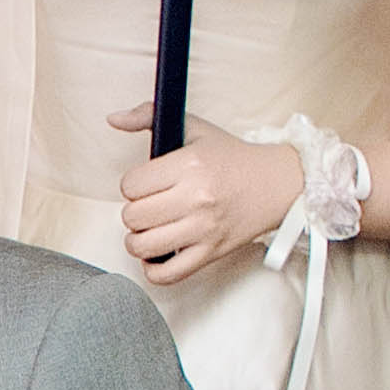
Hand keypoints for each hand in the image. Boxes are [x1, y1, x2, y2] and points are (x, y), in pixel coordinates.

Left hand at [106, 113, 302, 287]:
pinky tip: (158, 252)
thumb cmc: (231, 157)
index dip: (132, 185)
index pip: (130, 185)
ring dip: (138, 239)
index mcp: (189, 165)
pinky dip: (154, 268)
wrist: (276, 183)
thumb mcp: (193, 127)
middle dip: (134, 212)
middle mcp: (196, 198)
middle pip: (133, 217)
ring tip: (150, 229)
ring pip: (143, 246)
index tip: (146, 184)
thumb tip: (113, 119)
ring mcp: (204, 229)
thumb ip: (148, 115)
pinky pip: (168, 274)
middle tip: (150, 206)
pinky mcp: (211, 253)